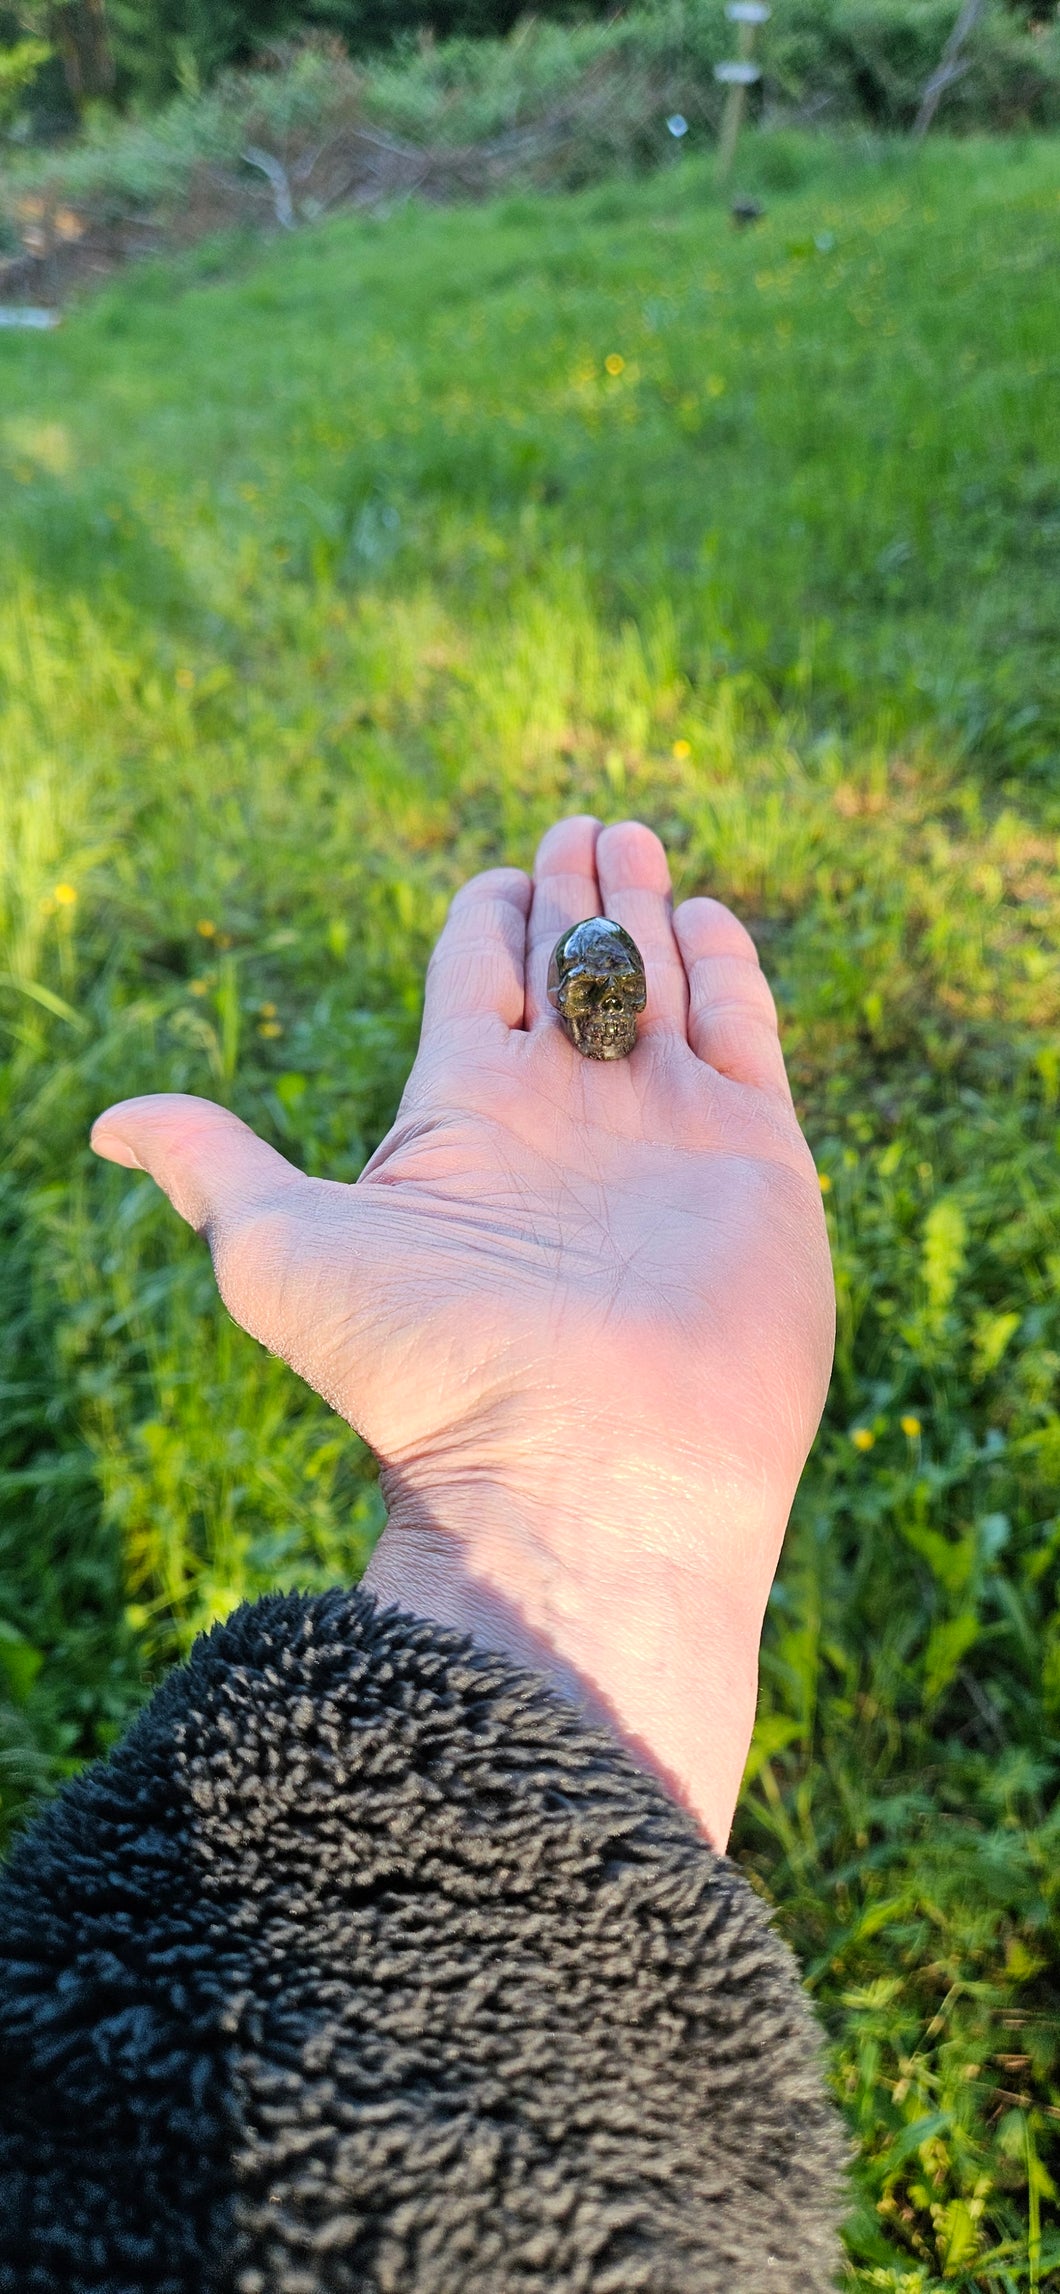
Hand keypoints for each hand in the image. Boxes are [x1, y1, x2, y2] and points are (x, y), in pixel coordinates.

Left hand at [92, 817, 833, 1844]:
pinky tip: (710, 919)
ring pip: (656, 985)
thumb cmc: (425, 1366)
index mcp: (460, 1113)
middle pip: (569, 966)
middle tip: (580, 825)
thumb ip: (214, 1164)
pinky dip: (730, 968)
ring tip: (633, 835)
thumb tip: (106, 1124)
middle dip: (572, 890)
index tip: (495, 877)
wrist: (584, 1469)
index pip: (475, 978)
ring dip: (646, 906)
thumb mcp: (278, 1250)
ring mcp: (663, 1133)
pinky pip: (746, 1031)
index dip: (483, 916)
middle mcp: (562, 1117)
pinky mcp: (756, 1154)